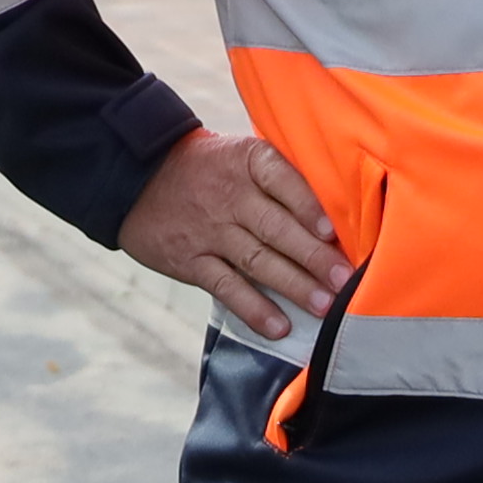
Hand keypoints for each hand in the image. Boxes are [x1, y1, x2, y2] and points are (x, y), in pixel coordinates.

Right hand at [120, 128, 347, 342]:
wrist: (137, 177)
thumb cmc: (209, 168)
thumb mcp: (241, 155)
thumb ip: (282, 179)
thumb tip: (336, 218)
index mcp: (248, 162)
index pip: (282, 180)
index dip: (308, 206)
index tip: (332, 231)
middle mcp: (230, 196)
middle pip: (276, 228)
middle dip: (313, 256)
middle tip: (345, 279)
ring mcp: (210, 231)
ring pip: (257, 261)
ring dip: (293, 286)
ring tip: (324, 306)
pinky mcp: (192, 261)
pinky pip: (227, 287)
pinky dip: (254, 309)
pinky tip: (280, 327)